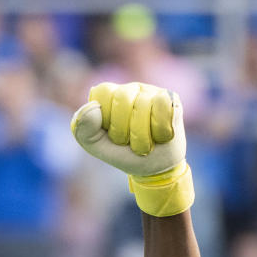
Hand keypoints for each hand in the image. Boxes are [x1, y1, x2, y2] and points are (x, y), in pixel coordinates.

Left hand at [71, 82, 193, 216]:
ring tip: (144, 143)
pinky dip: (160, 130)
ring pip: (144, 105)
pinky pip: (164, 107)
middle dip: (123, 130)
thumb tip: (93, 106)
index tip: (111, 133)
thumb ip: (84, 129)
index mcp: (109, 95)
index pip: (103, 92)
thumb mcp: (96, 146)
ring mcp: (152, 91)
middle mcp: (131, 89)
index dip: (107, 118)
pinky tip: (160, 136)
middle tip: (128, 142)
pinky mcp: (172, 100)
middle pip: (122, 98)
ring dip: (142, 136)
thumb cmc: (122, 153)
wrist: (152, 167)